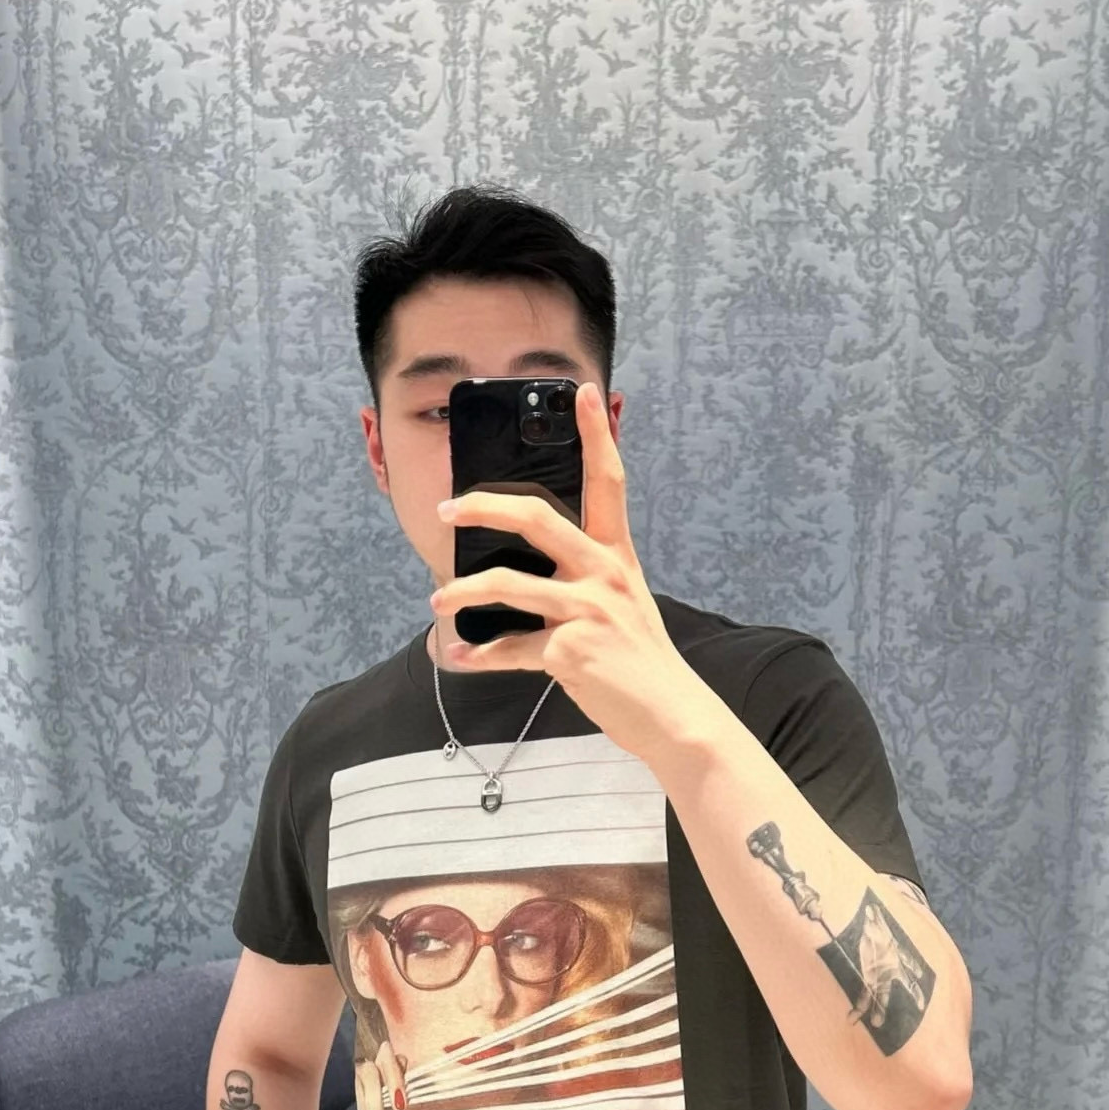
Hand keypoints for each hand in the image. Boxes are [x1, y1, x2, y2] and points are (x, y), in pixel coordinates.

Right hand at [356, 1039, 406, 1109]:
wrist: (369, 1033)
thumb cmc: (396, 1047)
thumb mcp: (403, 1051)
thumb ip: (405, 1067)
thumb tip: (406, 1089)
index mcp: (382, 1051)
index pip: (387, 1067)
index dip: (393, 1086)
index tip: (401, 1108)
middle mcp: (366, 1066)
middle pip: (371, 1096)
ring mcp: (359, 1079)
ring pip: (362, 1108)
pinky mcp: (357, 1091)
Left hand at [430, 380, 706, 764]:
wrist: (670, 714)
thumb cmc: (638, 662)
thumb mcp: (620, 607)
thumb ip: (579, 582)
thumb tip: (516, 576)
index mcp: (616, 557)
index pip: (609, 482)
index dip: (597, 435)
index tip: (584, 394)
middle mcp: (604, 574)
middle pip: (537, 517)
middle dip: (485, 506)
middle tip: (449, 508)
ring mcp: (587, 610)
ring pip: (508, 583)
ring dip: (463, 592)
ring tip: (438, 600)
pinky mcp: (569, 651)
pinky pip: (510, 648)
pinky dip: (479, 657)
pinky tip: (459, 658)